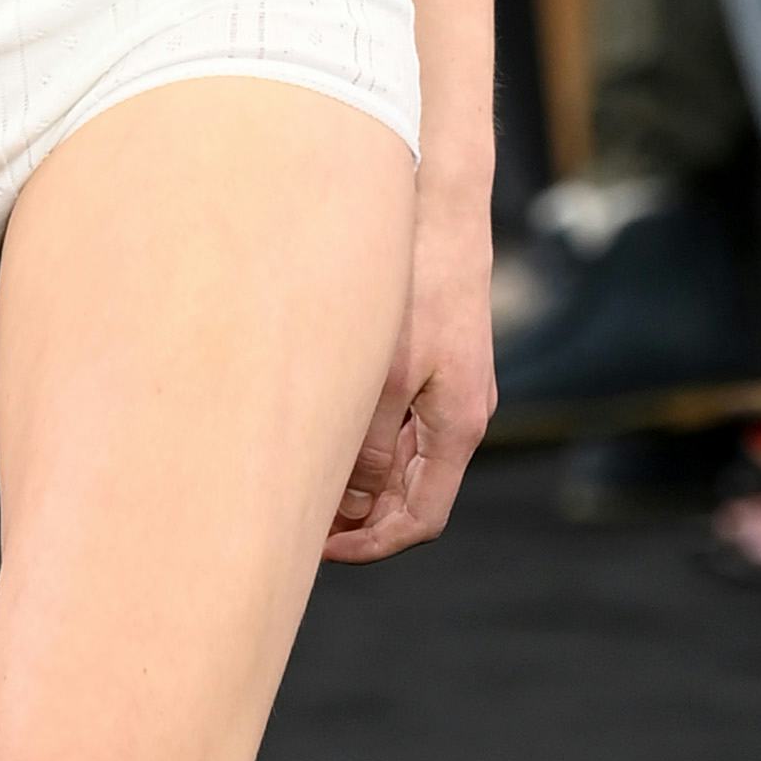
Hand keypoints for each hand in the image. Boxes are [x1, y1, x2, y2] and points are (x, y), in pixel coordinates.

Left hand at [324, 198, 492, 562]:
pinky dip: (366, 445)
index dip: (371, 545)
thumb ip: (370, 444)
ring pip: (404, 462)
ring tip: (302, 483)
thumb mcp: (385, 373)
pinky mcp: (438, 367)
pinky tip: (322, 435)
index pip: (420, 520)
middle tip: (299, 522)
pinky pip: (403, 427)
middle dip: (359, 520)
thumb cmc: (418, 283)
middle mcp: (462, 417)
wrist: (443, 211)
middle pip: (412, 496)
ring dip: (360, 483)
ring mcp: (452, 392)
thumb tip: (354, 501)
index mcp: (458, 427)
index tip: (319, 549)